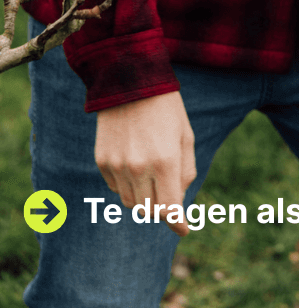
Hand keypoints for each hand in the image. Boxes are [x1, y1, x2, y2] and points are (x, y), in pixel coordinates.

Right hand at [95, 90, 196, 236]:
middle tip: (168, 188)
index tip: (185, 228)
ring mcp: (117, 165)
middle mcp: (138, 168)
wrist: (129, 79)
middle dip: (161, 205)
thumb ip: (185, 172)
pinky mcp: (102, 160)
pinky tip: (134, 160)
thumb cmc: (166, 108)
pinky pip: (115, 186)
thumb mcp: (186, 136)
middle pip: (149, 210)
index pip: (169, 209)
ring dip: (143, 195)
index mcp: (164, 161)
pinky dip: (127, 183)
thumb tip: (179, 204)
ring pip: (130, 202)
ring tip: (151, 169)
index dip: (177, 222)